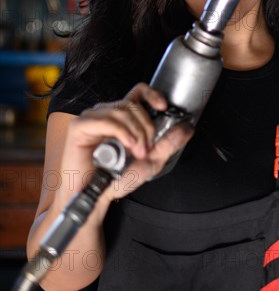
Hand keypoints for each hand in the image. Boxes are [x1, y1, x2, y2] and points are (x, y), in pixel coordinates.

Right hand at [59, 83, 193, 203]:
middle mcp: (106, 114)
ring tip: (137, 152)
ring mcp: (92, 118)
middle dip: (146, 126)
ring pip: (121, 111)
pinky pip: (106, 120)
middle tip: (146, 149)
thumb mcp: (151, 161)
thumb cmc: (116, 180)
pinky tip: (126, 145)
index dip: (152, 94)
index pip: (137, 93)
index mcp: (121, 118)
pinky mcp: (80, 126)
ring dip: (135, 132)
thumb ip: (169, 143)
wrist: (95, 197)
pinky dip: (121, 132)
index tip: (163, 107)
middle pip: (132, 104)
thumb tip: (187, 128)